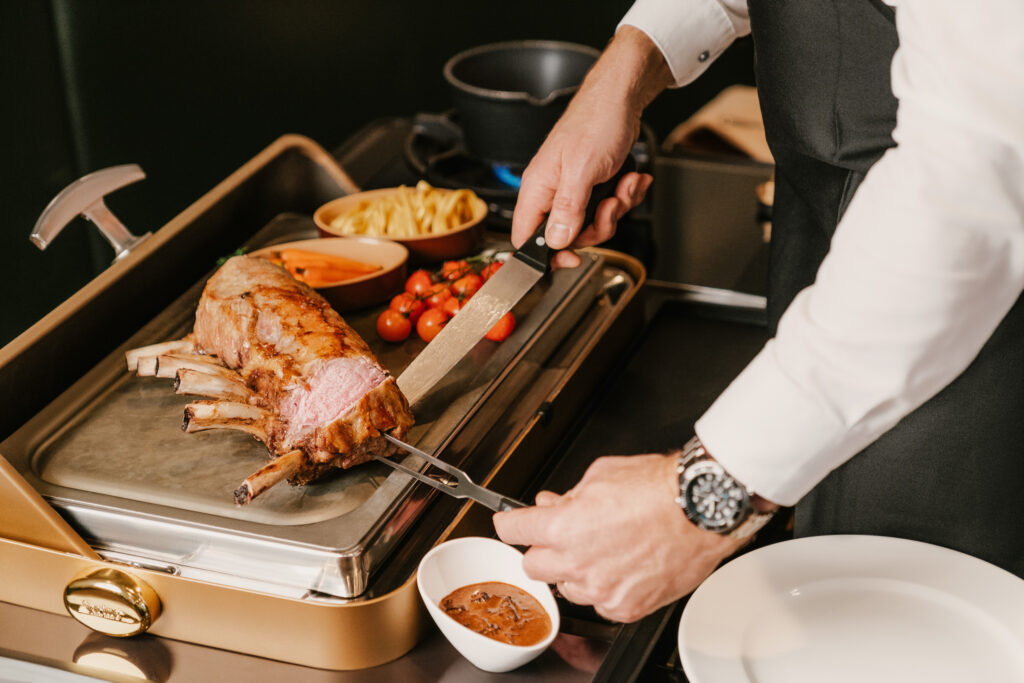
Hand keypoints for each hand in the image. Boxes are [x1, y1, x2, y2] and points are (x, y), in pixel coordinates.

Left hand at [493, 454, 745, 622]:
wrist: (702, 508)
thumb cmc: (658, 487)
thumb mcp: (601, 474)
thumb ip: (568, 495)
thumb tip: (551, 503)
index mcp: (563, 527)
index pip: (512, 530)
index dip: (511, 522)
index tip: (512, 522)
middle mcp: (577, 562)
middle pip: (533, 566)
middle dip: (542, 549)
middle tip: (562, 536)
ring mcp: (601, 589)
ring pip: (566, 588)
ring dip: (574, 571)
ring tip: (601, 550)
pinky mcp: (626, 606)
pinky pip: (599, 604)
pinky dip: (604, 588)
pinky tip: (621, 568)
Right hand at [511, 27, 670, 268]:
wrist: (622, 99)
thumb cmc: (597, 122)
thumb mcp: (582, 171)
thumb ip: (568, 210)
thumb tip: (557, 242)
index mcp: (538, 189)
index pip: (526, 237)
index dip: (547, 255)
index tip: (572, 259)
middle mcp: (552, 191)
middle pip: (567, 236)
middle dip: (597, 226)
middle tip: (609, 207)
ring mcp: (574, 189)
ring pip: (591, 223)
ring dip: (616, 209)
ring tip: (623, 185)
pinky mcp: (593, 185)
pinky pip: (608, 208)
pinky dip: (625, 197)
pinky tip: (631, 180)